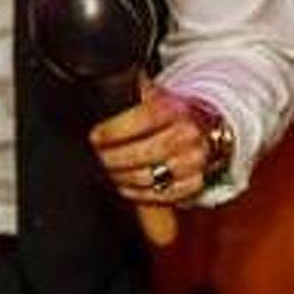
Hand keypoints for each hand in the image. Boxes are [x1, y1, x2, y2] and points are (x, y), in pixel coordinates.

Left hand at [87, 81, 208, 205]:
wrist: (198, 127)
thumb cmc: (163, 112)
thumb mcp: (147, 95)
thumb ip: (126, 98)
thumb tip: (96, 104)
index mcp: (176, 108)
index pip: (145, 118)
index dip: (115, 130)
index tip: (95, 137)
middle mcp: (190, 136)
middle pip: (145, 153)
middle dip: (113, 158)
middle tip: (97, 157)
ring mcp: (195, 163)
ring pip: (150, 178)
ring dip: (122, 178)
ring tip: (108, 171)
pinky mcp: (194, 186)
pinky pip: (161, 198)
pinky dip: (138, 195)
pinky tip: (124, 186)